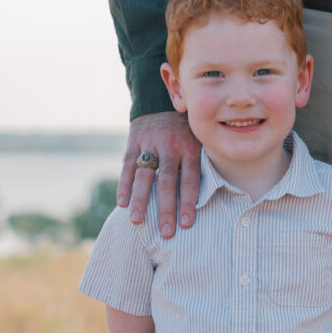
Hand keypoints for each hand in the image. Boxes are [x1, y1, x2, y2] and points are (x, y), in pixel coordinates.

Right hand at [118, 112, 200, 236]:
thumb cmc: (184, 130)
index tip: (186, 224)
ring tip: (137, 221)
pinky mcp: (134, 141)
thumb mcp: (198, 140)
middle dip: (166, 209)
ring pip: (145, 175)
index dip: (188, 202)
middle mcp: (171, 146)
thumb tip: (209, 197)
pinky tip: (122, 203)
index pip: (191, 180)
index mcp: (190, 148)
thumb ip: (200, 163)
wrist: (161, 100)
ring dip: (140, 200)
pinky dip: (124, 184)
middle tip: (166, 233)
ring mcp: (151, 143)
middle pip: (168, 181)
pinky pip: (128, 165)